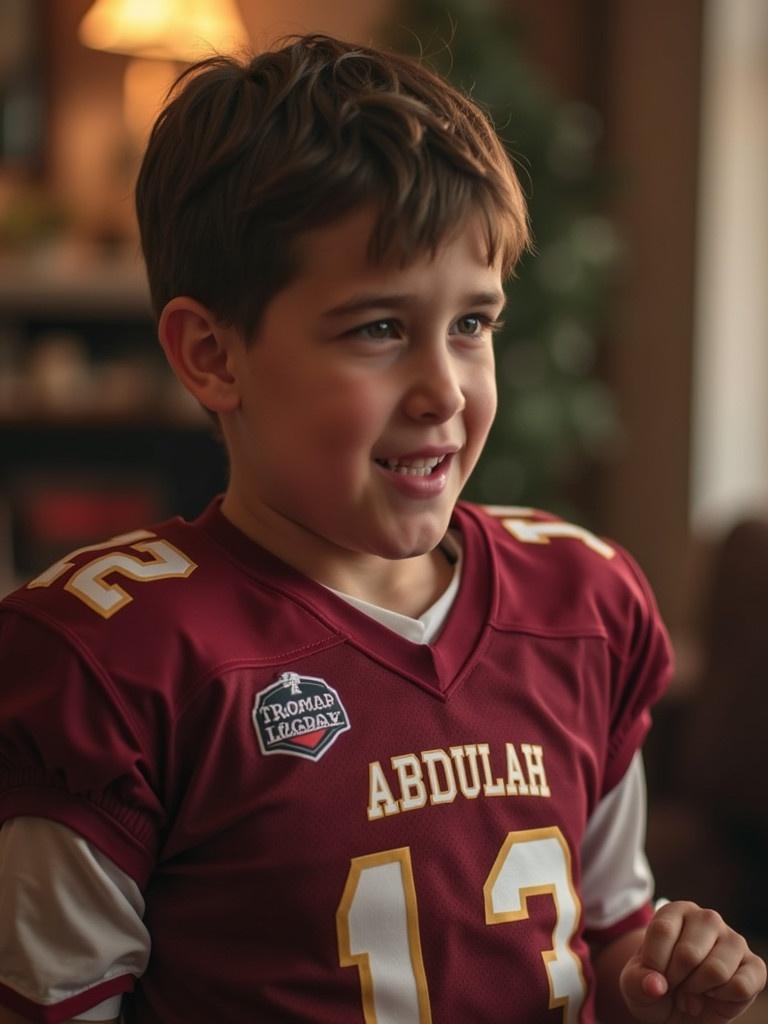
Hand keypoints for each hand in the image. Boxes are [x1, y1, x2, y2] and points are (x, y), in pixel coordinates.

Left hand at [620, 901, 765, 1021]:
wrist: (679, 1010)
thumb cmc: (656, 988)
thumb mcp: (634, 985)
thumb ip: (637, 982)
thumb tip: (656, 985)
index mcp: (675, 911)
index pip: (662, 931)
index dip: (655, 964)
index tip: (654, 975)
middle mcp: (707, 918)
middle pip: (689, 954)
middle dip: (677, 980)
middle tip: (676, 985)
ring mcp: (733, 940)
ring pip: (715, 971)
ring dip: (699, 991)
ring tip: (693, 990)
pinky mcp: (754, 966)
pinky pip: (740, 986)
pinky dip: (723, 999)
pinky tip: (714, 994)